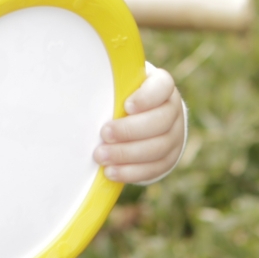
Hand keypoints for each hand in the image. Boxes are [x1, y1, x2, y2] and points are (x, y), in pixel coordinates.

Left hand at [95, 63, 185, 182]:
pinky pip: (154, 168)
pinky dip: (131, 172)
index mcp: (163, 86)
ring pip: (158, 148)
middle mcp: (173, 110)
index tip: (126, 106)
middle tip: (104, 134)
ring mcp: (175, 136)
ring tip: (101, 157)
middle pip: (160, 121)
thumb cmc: (123, 97)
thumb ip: (112, 89)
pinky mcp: (169, 159)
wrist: (144, 120)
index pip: (162, 87)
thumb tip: (83, 91)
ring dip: (127, 154)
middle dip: (130, 130)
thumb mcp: (121, 87)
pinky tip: (111, 172)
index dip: (146, 98)